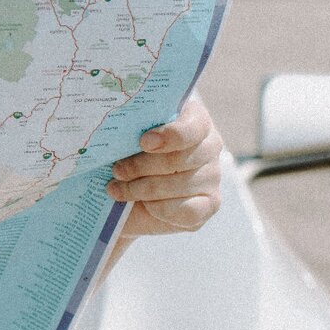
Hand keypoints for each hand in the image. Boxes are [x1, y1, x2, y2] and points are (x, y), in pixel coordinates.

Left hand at [107, 92, 222, 238]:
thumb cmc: (127, 151)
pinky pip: (189, 211)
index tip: (144, 142)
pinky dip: (160, 209)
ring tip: (117, 189)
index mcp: (193, 117)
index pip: (192, 127)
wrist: (128, 187)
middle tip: (116, 170)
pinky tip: (143, 204)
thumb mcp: (126, 132)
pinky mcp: (210, 203)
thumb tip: (120, 129)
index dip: (170, 136)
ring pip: (178, 186)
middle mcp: (209, 144)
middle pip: (178, 159)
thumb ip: (130, 125)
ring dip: (141, 189)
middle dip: (140, 166)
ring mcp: (212, 175)